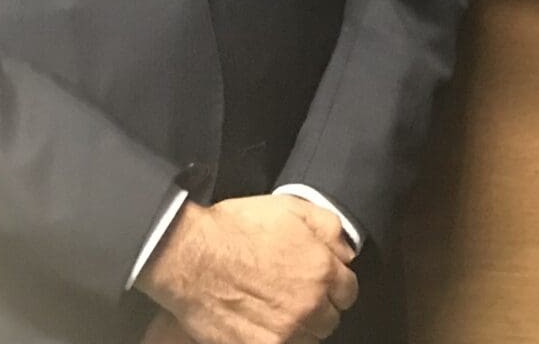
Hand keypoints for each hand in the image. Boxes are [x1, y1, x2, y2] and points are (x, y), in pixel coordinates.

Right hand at [137, 195, 358, 343]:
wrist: (191, 256)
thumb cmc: (236, 229)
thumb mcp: (291, 208)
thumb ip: (329, 228)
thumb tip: (346, 251)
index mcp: (321, 271)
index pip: (348, 292)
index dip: (335, 285)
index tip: (321, 282)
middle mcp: (308, 306)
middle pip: (329, 319)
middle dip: (318, 307)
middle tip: (294, 295)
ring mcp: (283, 332)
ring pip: (307, 340)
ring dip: (298, 328)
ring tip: (276, 310)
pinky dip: (276, 339)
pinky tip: (261, 324)